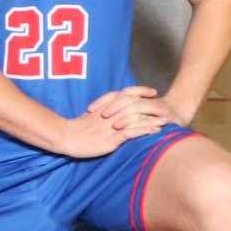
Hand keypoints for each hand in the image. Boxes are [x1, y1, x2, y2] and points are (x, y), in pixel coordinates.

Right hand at [57, 87, 174, 156]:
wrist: (65, 137)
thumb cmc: (74, 130)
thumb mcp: (87, 117)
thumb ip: (100, 112)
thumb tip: (110, 111)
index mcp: (104, 106)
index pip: (125, 94)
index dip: (140, 91)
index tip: (151, 91)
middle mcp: (110, 114)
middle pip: (134, 104)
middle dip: (151, 104)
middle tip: (165, 105)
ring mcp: (112, 126)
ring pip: (136, 118)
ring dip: (152, 119)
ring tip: (166, 120)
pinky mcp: (112, 138)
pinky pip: (132, 133)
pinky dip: (145, 131)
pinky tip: (155, 131)